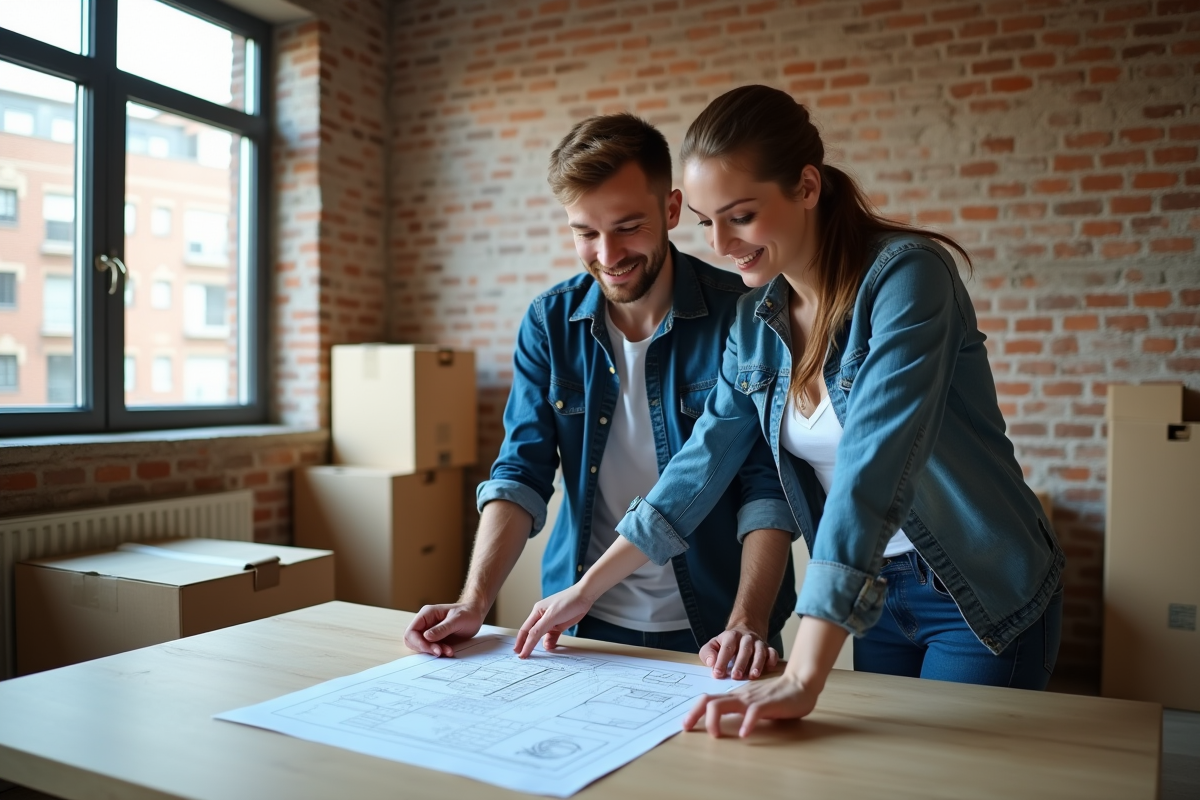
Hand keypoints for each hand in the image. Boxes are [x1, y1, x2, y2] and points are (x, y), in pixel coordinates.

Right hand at [402, 602, 484, 656]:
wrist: (475, 615)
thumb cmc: (467, 613)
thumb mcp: (457, 620)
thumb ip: (442, 628)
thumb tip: (426, 636)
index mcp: (427, 614)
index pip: (411, 631)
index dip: (418, 642)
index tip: (432, 649)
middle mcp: (425, 623)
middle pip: (412, 641)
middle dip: (425, 648)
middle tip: (440, 652)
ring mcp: (429, 631)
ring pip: (421, 647)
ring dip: (433, 651)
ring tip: (448, 651)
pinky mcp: (435, 639)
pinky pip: (430, 649)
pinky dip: (438, 652)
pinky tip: (449, 651)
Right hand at [513, 585, 594, 657]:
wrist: (585, 597)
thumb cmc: (568, 601)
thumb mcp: (551, 616)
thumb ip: (539, 630)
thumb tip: (529, 642)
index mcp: (537, 612)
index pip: (526, 630)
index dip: (521, 643)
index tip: (520, 654)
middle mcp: (542, 617)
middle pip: (532, 634)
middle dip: (527, 645)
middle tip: (523, 657)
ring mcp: (551, 622)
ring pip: (542, 636)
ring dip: (539, 645)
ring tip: (535, 655)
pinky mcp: (559, 625)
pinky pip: (552, 637)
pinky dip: (550, 643)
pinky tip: (550, 648)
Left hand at [682, 668, 821, 738]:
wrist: (800, 684)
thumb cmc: (776, 697)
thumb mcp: (752, 703)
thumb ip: (739, 709)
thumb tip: (723, 722)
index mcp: (735, 696)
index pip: (709, 700)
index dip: (694, 711)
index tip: (686, 725)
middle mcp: (740, 696)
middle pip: (710, 700)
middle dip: (696, 714)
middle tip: (688, 728)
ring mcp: (753, 698)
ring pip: (726, 704)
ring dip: (716, 719)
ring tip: (715, 735)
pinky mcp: (768, 703)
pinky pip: (754, 712)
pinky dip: (747, 723)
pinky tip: (744, 734)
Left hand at [699, 624, 778, 679]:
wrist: (744, 632)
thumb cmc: (726, 644)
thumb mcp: (713, 645)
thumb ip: (707, 653)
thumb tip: (711, 662)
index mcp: (731, 636)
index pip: (726, 648)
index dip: (722, 661)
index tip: (717, 674)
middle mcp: (746, 638)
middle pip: (745, 649)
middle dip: (740, 663)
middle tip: (736, 676)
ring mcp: (759, 643)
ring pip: (760, 651)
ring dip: (757, 663)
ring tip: (753, 676)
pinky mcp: (768, 648)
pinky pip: (773, 653)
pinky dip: (772, 660)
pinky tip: (769, 668)